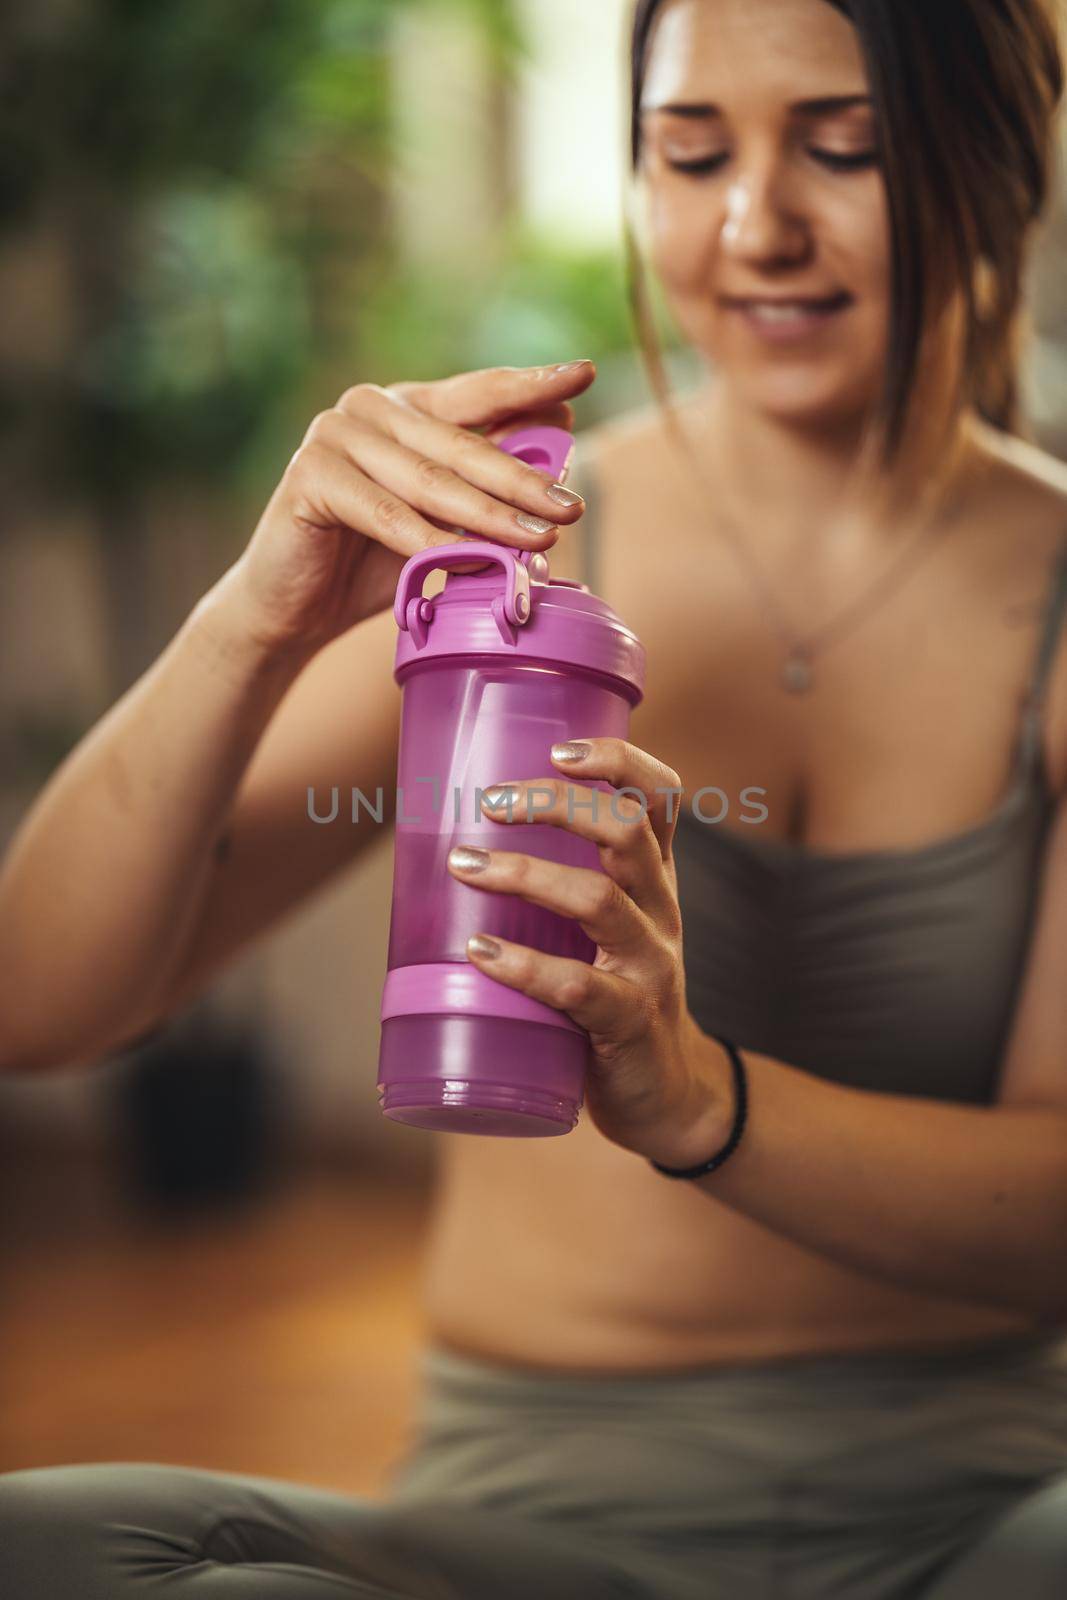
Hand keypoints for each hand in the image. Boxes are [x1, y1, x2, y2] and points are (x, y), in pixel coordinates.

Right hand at [220, 361, 594, 656]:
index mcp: (410, 406)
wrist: (298, 607)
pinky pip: (383, 512)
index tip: (585, 373)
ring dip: (488, 516)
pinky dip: (424, 540)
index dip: (532, 382)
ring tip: (537, 542)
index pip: (481, 390)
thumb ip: (489, 481)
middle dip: (523, 480)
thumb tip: (564, 433)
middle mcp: (372, 407)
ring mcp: (335, 434)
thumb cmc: (377, 561)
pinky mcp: (310, 474)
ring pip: (430, 481)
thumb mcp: (446, 519)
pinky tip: (461, 559)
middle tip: (569, 508)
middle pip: (463, 445)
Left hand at [446, 737, 733, 1166]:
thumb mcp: (606, 933)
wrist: (668, 1095)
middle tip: (489, 804)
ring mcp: (650, 966)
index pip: (661, 798)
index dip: (619, 761)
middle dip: (555, 804)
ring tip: (465, 866)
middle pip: (626, 830)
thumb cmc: (615, 998)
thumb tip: (448, 845)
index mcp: (654, 881)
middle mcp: (660, 912)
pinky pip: (578, 988)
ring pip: (599, 899)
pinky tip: (480, 954)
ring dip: (525, 874)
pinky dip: (523, 966)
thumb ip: (558, 889)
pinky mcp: (630, 1023)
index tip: (558, 750)